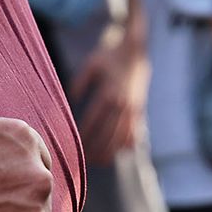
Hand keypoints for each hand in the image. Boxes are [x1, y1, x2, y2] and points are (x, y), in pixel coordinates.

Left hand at [69, 27, 148, 166]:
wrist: (136, 50)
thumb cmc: (110, 55)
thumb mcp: (91, 64)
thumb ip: (80, 82)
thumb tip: (72, 99)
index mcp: (108, 93)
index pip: (94, 120)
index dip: (84, 135)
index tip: (75, 147)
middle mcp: (122, 103)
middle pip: (108, 133)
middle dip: (97, 149)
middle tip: (85, 162)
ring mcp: (133, 107)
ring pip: (122, 135)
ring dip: (112, 150)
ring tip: (101, 161)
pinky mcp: (139, 108)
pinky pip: (135, 130)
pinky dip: (128, 142)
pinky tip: (121, 152)